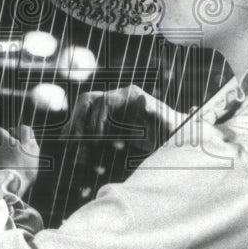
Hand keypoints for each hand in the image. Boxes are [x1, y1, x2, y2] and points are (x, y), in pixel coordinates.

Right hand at [70, 84, 185, 155]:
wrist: (175, 139)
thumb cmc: (174, 131)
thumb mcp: (169, 125)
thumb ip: (158, 115)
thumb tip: (146, 105)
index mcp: (129, 95)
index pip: (103, 100)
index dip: (96, 118)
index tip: (96, 138)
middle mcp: (117, 99)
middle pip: (88, 101)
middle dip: (78, 120)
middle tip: (75, 141)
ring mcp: (110, 110)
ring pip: (83, 113)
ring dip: (75, 128)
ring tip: (71, 147)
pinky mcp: (108, 123)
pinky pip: (87, 126)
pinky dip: (81, 138)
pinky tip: (79, 153)